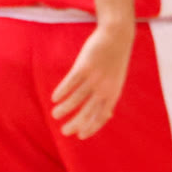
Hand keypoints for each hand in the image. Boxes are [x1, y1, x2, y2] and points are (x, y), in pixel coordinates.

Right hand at [51, 21, 134, 138]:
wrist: (117, 35)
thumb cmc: (115, 60)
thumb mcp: (117, 80)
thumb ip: (111, 97)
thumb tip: (108, 115)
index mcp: (113, 93)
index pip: (102, 116)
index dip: (91, 128)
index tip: (80, 135)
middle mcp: (104, 88)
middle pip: (88, 111)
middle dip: (75, 123)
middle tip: (64, 132)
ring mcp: (94, 77)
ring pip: (76, 98)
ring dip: (64, 108)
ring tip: (55, 114)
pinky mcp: (85, 66)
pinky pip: (71, 83)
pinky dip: (62, 91)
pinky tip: (55, 98)